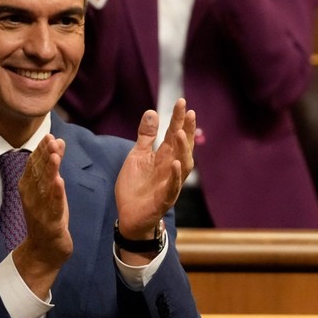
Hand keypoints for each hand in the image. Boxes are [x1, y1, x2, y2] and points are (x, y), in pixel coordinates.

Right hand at [13, 135, 72, 298]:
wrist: (44, 250)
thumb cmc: (48, 215)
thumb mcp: (52, 187)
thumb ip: (54, 165)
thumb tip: (57, 141)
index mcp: (29, 187)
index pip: (34, 165)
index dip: (41, 150)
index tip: (49, 135)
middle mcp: (32, 197)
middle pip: (38, 173)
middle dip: (44, 156)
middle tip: (51, 139)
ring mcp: (40, 210)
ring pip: (45, 188)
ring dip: (50, 171)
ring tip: (55, 156)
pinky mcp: (50, 223)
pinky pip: (53, 207)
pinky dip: (56, 194)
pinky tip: (59, 182)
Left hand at [115, 98, 195, 258]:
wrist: (129, 216)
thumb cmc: (136, 186)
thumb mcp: (137, 156)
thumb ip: (146, 136)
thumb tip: (152, 111)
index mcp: (164, 156)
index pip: (173, 134)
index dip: (178, 119)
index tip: (181, 101)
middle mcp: (171, 168)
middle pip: (182, 146)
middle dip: (186, 130)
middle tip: (188, 112)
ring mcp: (169, 183)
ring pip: (183, 165)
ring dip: (183, 150)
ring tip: (179, 133)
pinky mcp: (164, 199)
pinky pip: (173, 187)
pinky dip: (175, 176)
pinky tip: (176, 163)